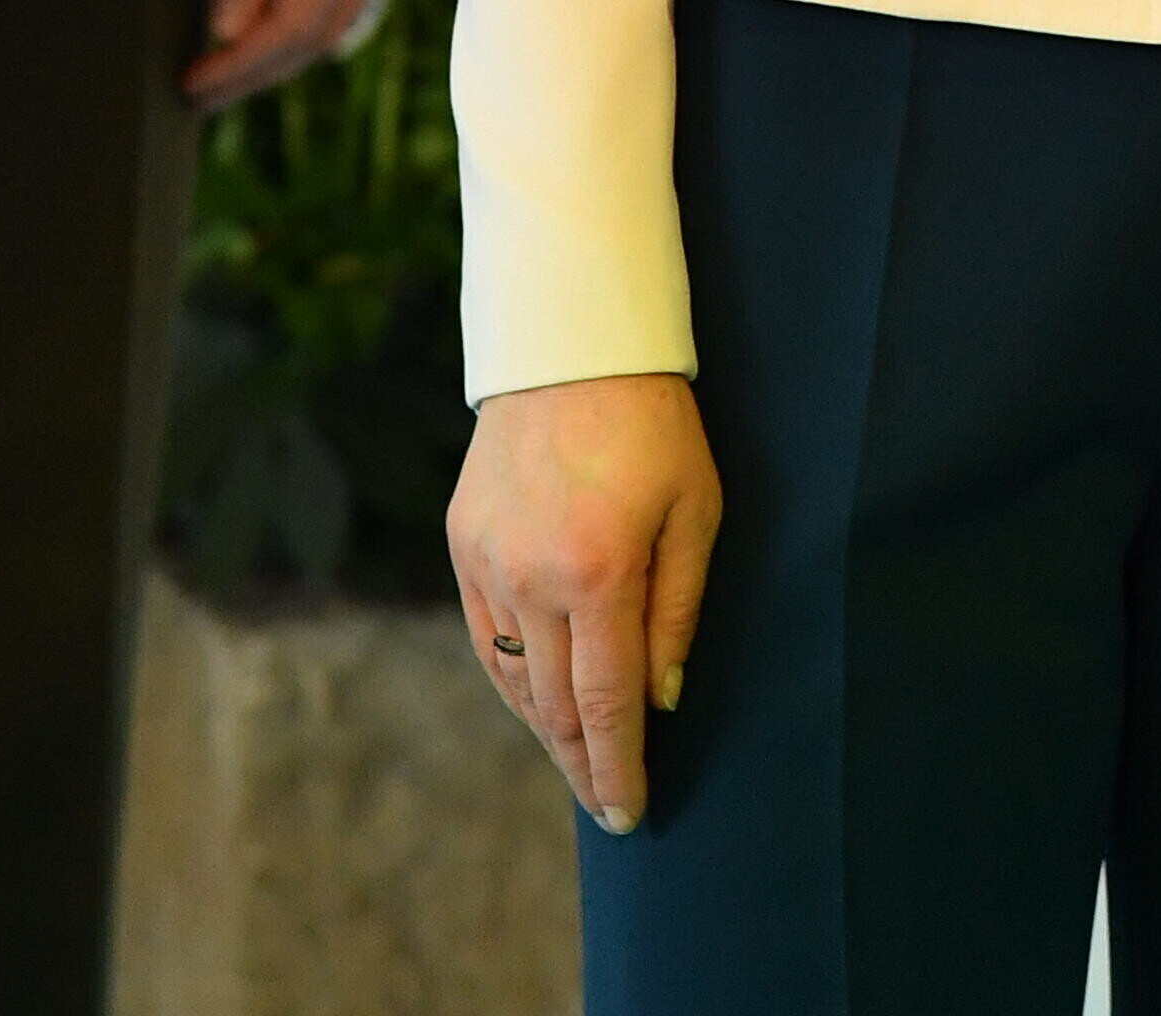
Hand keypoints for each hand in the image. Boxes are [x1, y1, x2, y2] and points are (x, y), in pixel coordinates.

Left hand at [182, 0, 425, 106]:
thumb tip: (227, 31)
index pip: (293, 23)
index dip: (241, 64)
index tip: (194, 83)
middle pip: (324, 36)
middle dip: (260, 72)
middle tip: (202, 93)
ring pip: (343, 19)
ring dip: (285, 52)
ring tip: (227, 69)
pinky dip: (311, 16)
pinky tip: (270, 24)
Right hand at [449, 375, 722, 833]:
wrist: (569, 347)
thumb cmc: (654, 425)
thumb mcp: (697, 509)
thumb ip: (679, 608)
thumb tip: (662, 697)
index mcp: (598, 573)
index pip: (606, 703)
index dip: (618, 766)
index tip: (630, 813)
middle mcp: (531, 579)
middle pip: (555, 705)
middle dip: (584, 765)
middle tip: (610, 807)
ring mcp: (487, 564)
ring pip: (515, 678)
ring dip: (547, 731)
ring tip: (579, 765)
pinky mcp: (463, 544)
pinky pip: (487, 638)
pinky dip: (512, 680)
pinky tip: (536, 704)